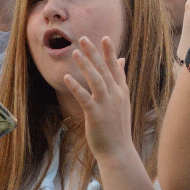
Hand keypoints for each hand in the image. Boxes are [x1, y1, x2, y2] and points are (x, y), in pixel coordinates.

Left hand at [64, 36, 134, 160]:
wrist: (119, 151)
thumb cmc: (117, 128)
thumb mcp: (122, 103)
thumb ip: (120, 81)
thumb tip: (121, 61)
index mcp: (122, 92)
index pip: (115, 68)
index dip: (109, 53)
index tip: (104, 38)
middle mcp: (116, 96)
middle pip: (104, 70)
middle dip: (94, 53)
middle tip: (83, 39)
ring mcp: (107, 105)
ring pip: (96, 80)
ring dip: (85, 65)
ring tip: (75, 52)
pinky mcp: (96, 115)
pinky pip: (85, 97)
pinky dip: (76, 86)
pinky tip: (67, 77)